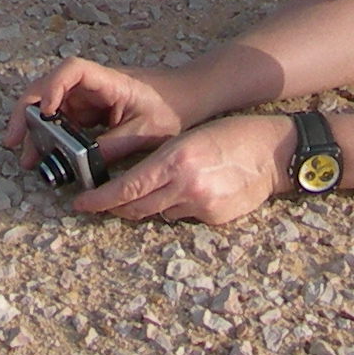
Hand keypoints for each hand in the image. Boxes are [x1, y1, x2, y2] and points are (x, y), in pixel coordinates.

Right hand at [2, 58, 185, 170]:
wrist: (188, 98)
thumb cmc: (171, 107)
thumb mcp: (143, 132)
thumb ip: (111, 147)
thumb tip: (79, 165)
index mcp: (107, 80)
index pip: (70, 71)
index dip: (50, 87)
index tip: (44, 112)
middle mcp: (92, 84)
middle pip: (48, 87)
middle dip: (26, 112)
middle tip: (13, 141)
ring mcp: (89, 96)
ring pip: (51, 106)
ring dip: (35, 128)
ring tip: (28, 158)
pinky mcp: (90, 110)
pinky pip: (64, 119)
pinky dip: (51, 135)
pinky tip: (44, 156)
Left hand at [69, 115, 290, 225]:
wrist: (273, 152)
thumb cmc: (231, 135)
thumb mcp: (189, 139)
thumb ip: (162, 162)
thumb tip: (137, 184)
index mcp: (175, 159)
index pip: (127, 186)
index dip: (100, 199)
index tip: (81, 204)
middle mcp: (185, 186)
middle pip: (136, 207)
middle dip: (115, 208)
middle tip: (100, 204)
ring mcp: (201, 206)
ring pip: (159, 214)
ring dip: (152, 205)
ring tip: (166, 186)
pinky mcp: (214, 219)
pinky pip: (184, 217)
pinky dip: (180, 208)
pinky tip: (196, 191)